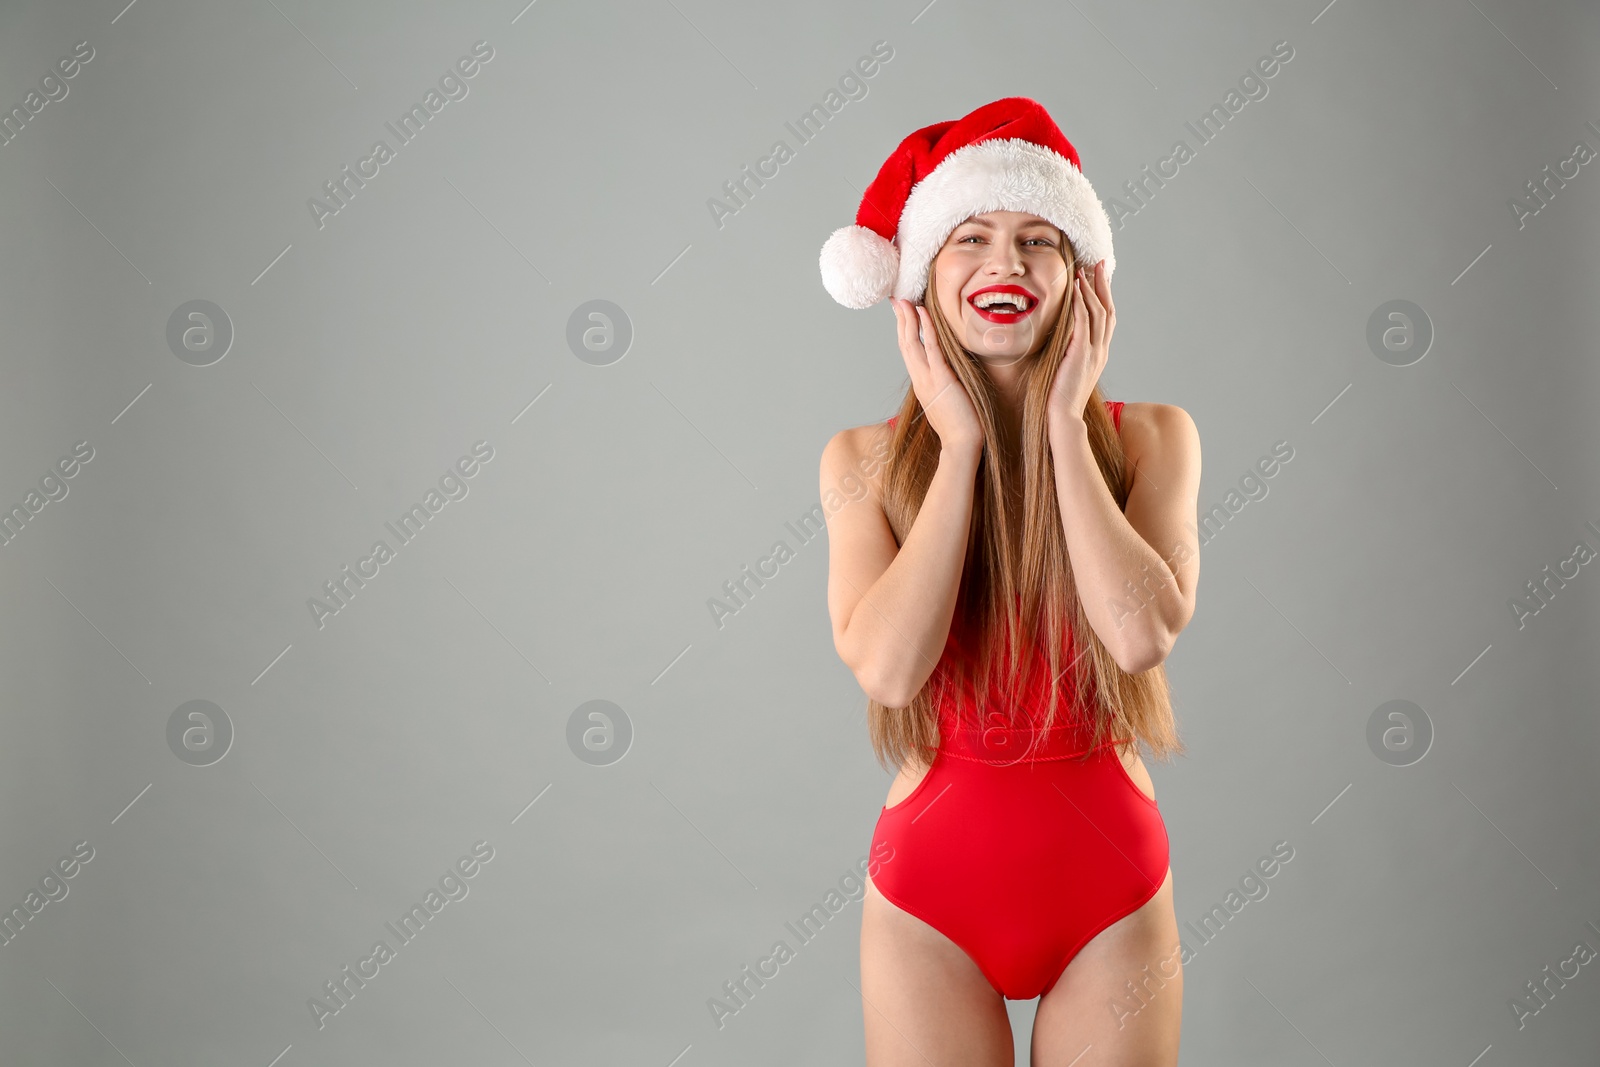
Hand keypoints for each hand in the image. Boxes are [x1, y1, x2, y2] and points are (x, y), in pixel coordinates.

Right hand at [891, 298, 982, 452]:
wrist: (962, 443)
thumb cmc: (959, 425)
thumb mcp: (946, 401)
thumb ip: (943, 385)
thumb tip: (947, 375)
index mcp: (921, 383)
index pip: (908, 351)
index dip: (903, 331)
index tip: (901, 314)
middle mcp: (919, 378)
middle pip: (904, 343)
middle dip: (900, 320)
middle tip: (896, 299)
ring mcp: (927, 378)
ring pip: (911, 342)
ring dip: (907, 319)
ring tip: (904, 300)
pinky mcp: (941, 377)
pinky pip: (931, 347)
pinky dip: (925, 328)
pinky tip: (922, 313)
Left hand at [1046, 261, 1115, 428]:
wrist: (1062, 417)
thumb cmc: (1058, 397)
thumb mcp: (1065, 369)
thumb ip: (1066, 353)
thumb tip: (1058, 339)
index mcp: (1099, 354)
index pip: (1106, 318)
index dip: (1104, 296)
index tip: (1098, 277)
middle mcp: (1101, 350)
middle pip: (1109, 309)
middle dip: (1104, 285)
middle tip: (1100, 263)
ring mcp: (1094, 352)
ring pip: (1099, 312)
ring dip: (1091, 288)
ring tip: (1085, 269)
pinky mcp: (1082, 354)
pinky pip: (1084, 322)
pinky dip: (1081, 303)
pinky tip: (1075, 288)